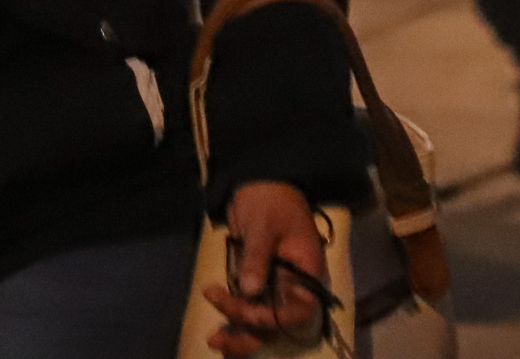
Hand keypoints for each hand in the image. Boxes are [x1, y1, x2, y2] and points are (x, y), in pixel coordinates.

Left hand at [201, 181, 328, 355]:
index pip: (299, 308)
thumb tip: (250, 290)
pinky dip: (233, 319)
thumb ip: (257, 257)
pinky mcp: (255, 282)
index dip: (275, 317)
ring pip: (262, 321)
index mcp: (306, 271)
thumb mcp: (263, 226)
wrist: (257, 180)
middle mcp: (293, 285)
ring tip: (213, 339)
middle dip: (250, 327)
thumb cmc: (269, 198)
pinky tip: (215, 330)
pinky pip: (248, 308)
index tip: (248, 308)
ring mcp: (274, 285)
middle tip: (221, 315)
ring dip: (240, 333)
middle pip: (278, 322)